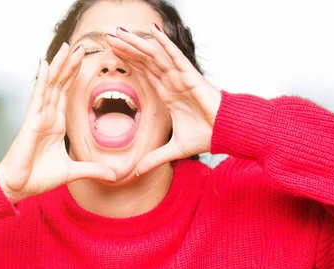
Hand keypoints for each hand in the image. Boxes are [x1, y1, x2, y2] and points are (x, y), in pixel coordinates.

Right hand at [0, 43, 115, 203]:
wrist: (18, 187)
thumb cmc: (39, 178)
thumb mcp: (73, 172)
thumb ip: (93, 170)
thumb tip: (114, 175)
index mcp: (56, 123)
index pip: (67, 93)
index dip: (74, 76)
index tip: (84, 60)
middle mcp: (47, 116)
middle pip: (60, 84)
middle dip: (70, 64)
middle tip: (81, 45)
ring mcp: (38, 116)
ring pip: (51, 85)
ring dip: (60, 65)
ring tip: (68, 46)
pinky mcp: (31, 121)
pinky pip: (38, 96)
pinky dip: (42, 79)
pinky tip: (45, 63)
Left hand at [107, 24, 221, 174]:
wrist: (227, 133)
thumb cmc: (207, 136)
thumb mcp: (175, 150)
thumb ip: (156, 158)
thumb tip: (138, 172)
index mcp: (168, 94)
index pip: (144, 73)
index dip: (128, 61)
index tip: (111, 52)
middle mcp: (172, 81)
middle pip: (145, 60)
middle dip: (126, 48)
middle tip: (106, 36)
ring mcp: (181, 77)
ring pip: (155, 55)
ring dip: (137, 43)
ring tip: (119, 31)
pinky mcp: (191, 76)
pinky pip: (175, 56)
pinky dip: (164, 43)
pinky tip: (153, 30)